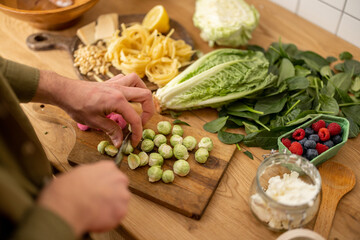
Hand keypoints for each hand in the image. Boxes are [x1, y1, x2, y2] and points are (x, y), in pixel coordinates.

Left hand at [34, 72, 154, 146]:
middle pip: (146, 95)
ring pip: (138, 82)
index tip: (134, 142)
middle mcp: (120, 89)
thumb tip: (120, 142)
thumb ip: (111, 131)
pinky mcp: (111, 82)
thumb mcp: (94, 122)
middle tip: (141, 123)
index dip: (138, 132)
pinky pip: (127, 79)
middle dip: (149, 111)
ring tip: (140, 106)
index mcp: (117, 100)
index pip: (135, 118)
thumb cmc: (77, 105)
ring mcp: (116, 83)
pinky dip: (132, 87)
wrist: (64, 91)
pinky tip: (127, 97)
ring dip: (143, 94)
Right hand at [37, 161, 129, 235]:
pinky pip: (117, 216)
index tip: (99, 189)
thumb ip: (89, 175)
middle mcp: (119, 179)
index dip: (104, 183)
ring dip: (111, 206)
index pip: (112, 174)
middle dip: (111, 194)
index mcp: (108, 167)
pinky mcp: (121, 211)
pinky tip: (97, 218)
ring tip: (96, 210)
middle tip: (98, 201)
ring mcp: (122, 195)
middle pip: (120, 187)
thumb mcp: (76, 173)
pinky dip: (109, 219)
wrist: (65, 208)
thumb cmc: (65, 191)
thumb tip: (87, 180)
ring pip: (120, 202)